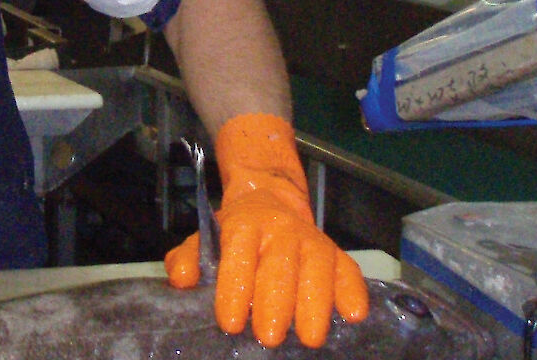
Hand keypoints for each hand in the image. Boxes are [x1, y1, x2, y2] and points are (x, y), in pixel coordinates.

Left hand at [164, 113, 368, 347]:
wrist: (269, 199)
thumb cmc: (233, 233)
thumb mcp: (203, 239)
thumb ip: (188, 259)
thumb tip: (183, 279)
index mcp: (243, 225)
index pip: (239, 255)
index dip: (235, 288)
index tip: (230, 323)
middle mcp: (280, 229)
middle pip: (280, 265)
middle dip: (275, 303)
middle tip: (269, 337)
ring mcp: (311, 238)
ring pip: (317, 268)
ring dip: (315, 304)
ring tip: (309, 338)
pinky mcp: (335, 251)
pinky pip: (348, 269)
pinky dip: (352, 291)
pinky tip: (353, 315)